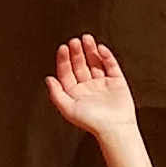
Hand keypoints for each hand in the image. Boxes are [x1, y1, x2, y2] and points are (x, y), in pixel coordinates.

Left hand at [45, 31, 153, 166]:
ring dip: (90, 50)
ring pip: (95, 62)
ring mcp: (103, 83)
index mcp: (75, 93)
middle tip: (74, 41)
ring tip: (86, 38)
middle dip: (77, 52)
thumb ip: (56, 93)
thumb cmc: (92, 122)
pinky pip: (111, 65)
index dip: (64, 59)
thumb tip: (48, 79)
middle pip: (80, 64)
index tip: (63, 48)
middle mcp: (88, 87)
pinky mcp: (117, 81)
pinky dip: (106, 56)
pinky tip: (100, 48)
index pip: (67, 72)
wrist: (114, 128)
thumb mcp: (67, 108)